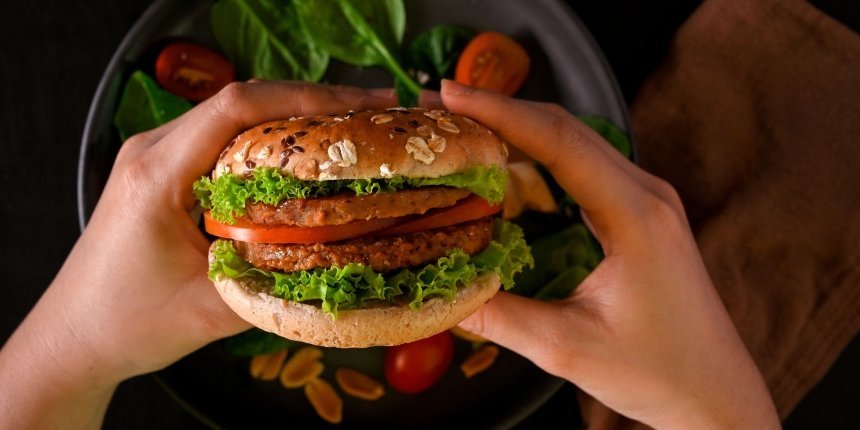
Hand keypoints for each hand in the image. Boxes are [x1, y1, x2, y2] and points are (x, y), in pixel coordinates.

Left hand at [0, 82, 395, 428]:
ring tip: (351, 128)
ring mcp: (156, 155)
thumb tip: (347, 259)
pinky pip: (225, 138)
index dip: (306, 99)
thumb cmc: (130, 324)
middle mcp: (152, 150)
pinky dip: (272, 140)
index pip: (236, 109)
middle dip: (313, 102)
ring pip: (234, 116)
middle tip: (374, 114)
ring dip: (294, 118)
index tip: (360, 107)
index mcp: (157, 174)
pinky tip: (307, 155)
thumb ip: (278, 283)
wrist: (76, 335)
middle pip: (241, 102)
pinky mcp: (165, 170)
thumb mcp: (212, 311)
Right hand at [441, 80, 778, 429]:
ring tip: (464, 125)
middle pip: (567, 129)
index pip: (560, 142)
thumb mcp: (566, 348)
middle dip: (501, 111)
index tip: (450, 96)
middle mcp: (647, 193)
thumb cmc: (655, 371)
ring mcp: (648, 199)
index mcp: (636, 216)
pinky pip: (585, 165)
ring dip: (520, 128)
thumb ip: (499, 317)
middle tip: (441, 106)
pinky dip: (540, 154)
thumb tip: (437, 290)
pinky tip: (507, 160)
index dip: (500, 113)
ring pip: (577, 142)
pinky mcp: (641, 212)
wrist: (712, 390)